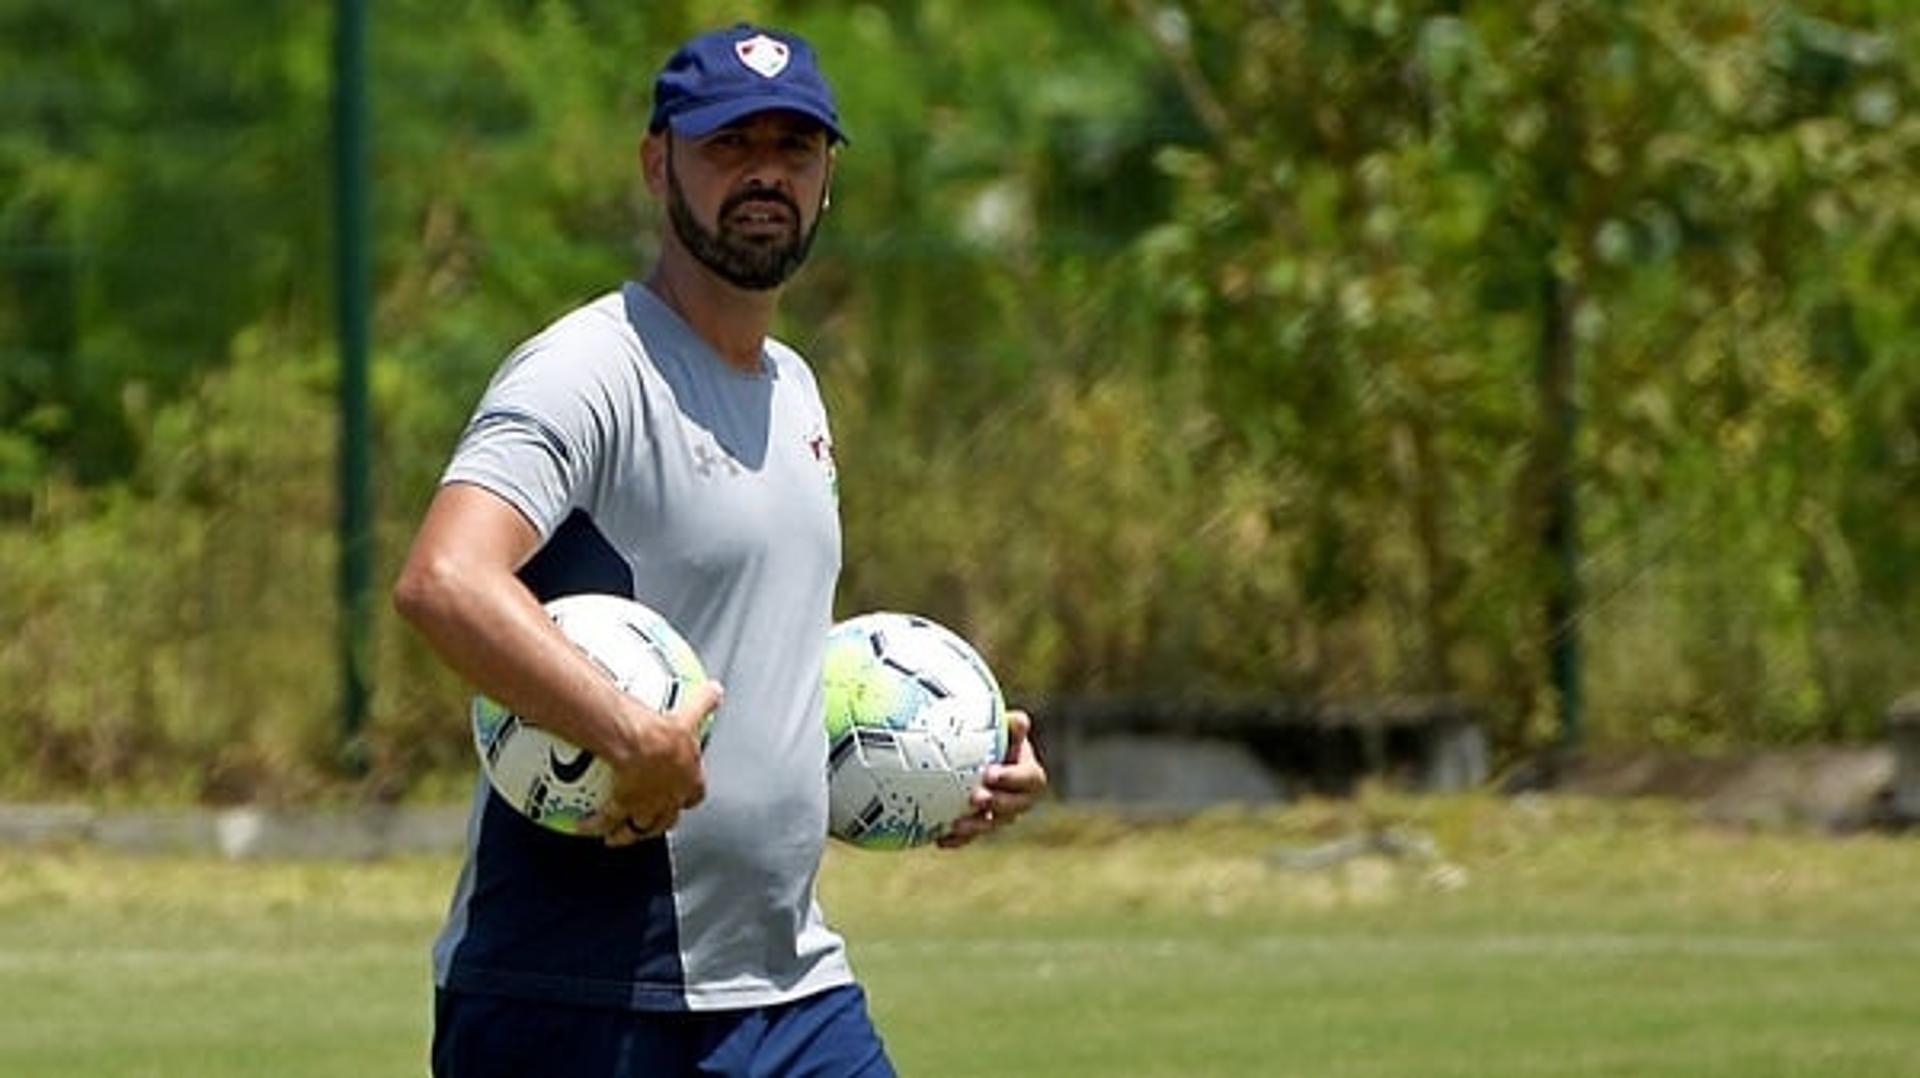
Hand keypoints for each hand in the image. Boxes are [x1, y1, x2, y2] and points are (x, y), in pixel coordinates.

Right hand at [586, 680, 723, 847]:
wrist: (643, 745)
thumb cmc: (668, 732)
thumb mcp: (690, 714)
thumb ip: (704, 702)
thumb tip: (716, 688)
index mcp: (688, 781)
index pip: (694, 795)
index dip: (689, 796)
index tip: (684, 796)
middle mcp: (669, 800)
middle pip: (666, 819)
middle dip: (658, 823)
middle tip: (648, 823)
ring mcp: (646, 807)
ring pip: (638, 829)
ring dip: (628, 835)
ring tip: (615, 838)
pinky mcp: (623, 807)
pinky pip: (606, 820)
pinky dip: (594, 825)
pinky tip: (581, 827)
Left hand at [939, 708, 1047, 848]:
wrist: (969, 755)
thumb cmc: (988, 736)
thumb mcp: (999, 728)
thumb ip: (1009, 726)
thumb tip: (1021, 721)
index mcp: (1028, 774)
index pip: (1030, 779)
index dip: (1013, 778)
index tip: (990, 773)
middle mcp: (1019, 798)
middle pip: (1016, 807)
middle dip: (997, 804)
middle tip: (976, 797)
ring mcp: (999, 816)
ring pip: (993, 825)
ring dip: (977, 826)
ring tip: (957, 823)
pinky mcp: (979, 827)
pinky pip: (970, 838)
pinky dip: (957, 840)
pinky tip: (940, 839)